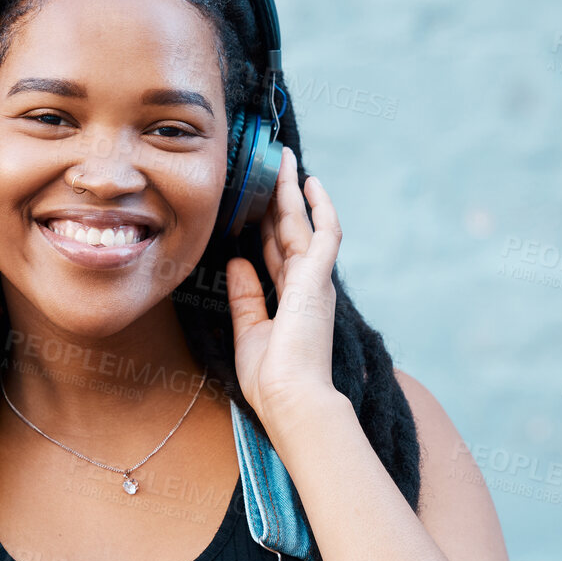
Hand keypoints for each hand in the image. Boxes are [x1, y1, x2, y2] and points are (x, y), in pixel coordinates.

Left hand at [225, 147, 342, 425]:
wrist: (291, 399)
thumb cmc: (272, 378)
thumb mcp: (249, 329)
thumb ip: (244, 295)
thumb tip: (236, 261)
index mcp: (291, 301)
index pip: (276, 253)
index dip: (267, 225)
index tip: (255, 201)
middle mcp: (307, 286)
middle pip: (289, 231)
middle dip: (279, 199)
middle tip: (271, 166)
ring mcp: (315, 280)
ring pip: (303, 224)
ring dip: (292, 192)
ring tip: (284, 161)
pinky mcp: (318, 278)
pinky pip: (325, 232)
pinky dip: (320, 206)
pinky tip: (309, 183)